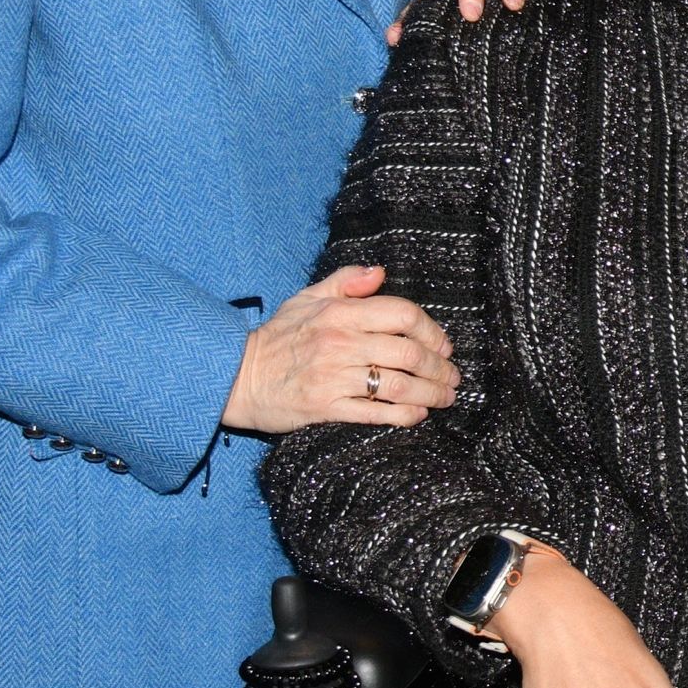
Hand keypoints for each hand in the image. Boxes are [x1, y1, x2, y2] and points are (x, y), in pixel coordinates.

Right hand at [222, 264, 461, 434]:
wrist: (235, 376)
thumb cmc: (276, 337)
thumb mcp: (306, 298)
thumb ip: (346, 282)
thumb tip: (380, 272)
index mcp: (339, 313)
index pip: (402, 314)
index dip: (431, 330)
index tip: (443, 345)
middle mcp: (340, 342)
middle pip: (408, 353)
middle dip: (440, 368)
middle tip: (452, 377)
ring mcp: (333, 376)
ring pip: (398, 385)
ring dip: (431, 393)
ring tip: (445, 398)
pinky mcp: (326, 408)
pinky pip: (375, 413)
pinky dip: (403, 415)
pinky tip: (418, 415)